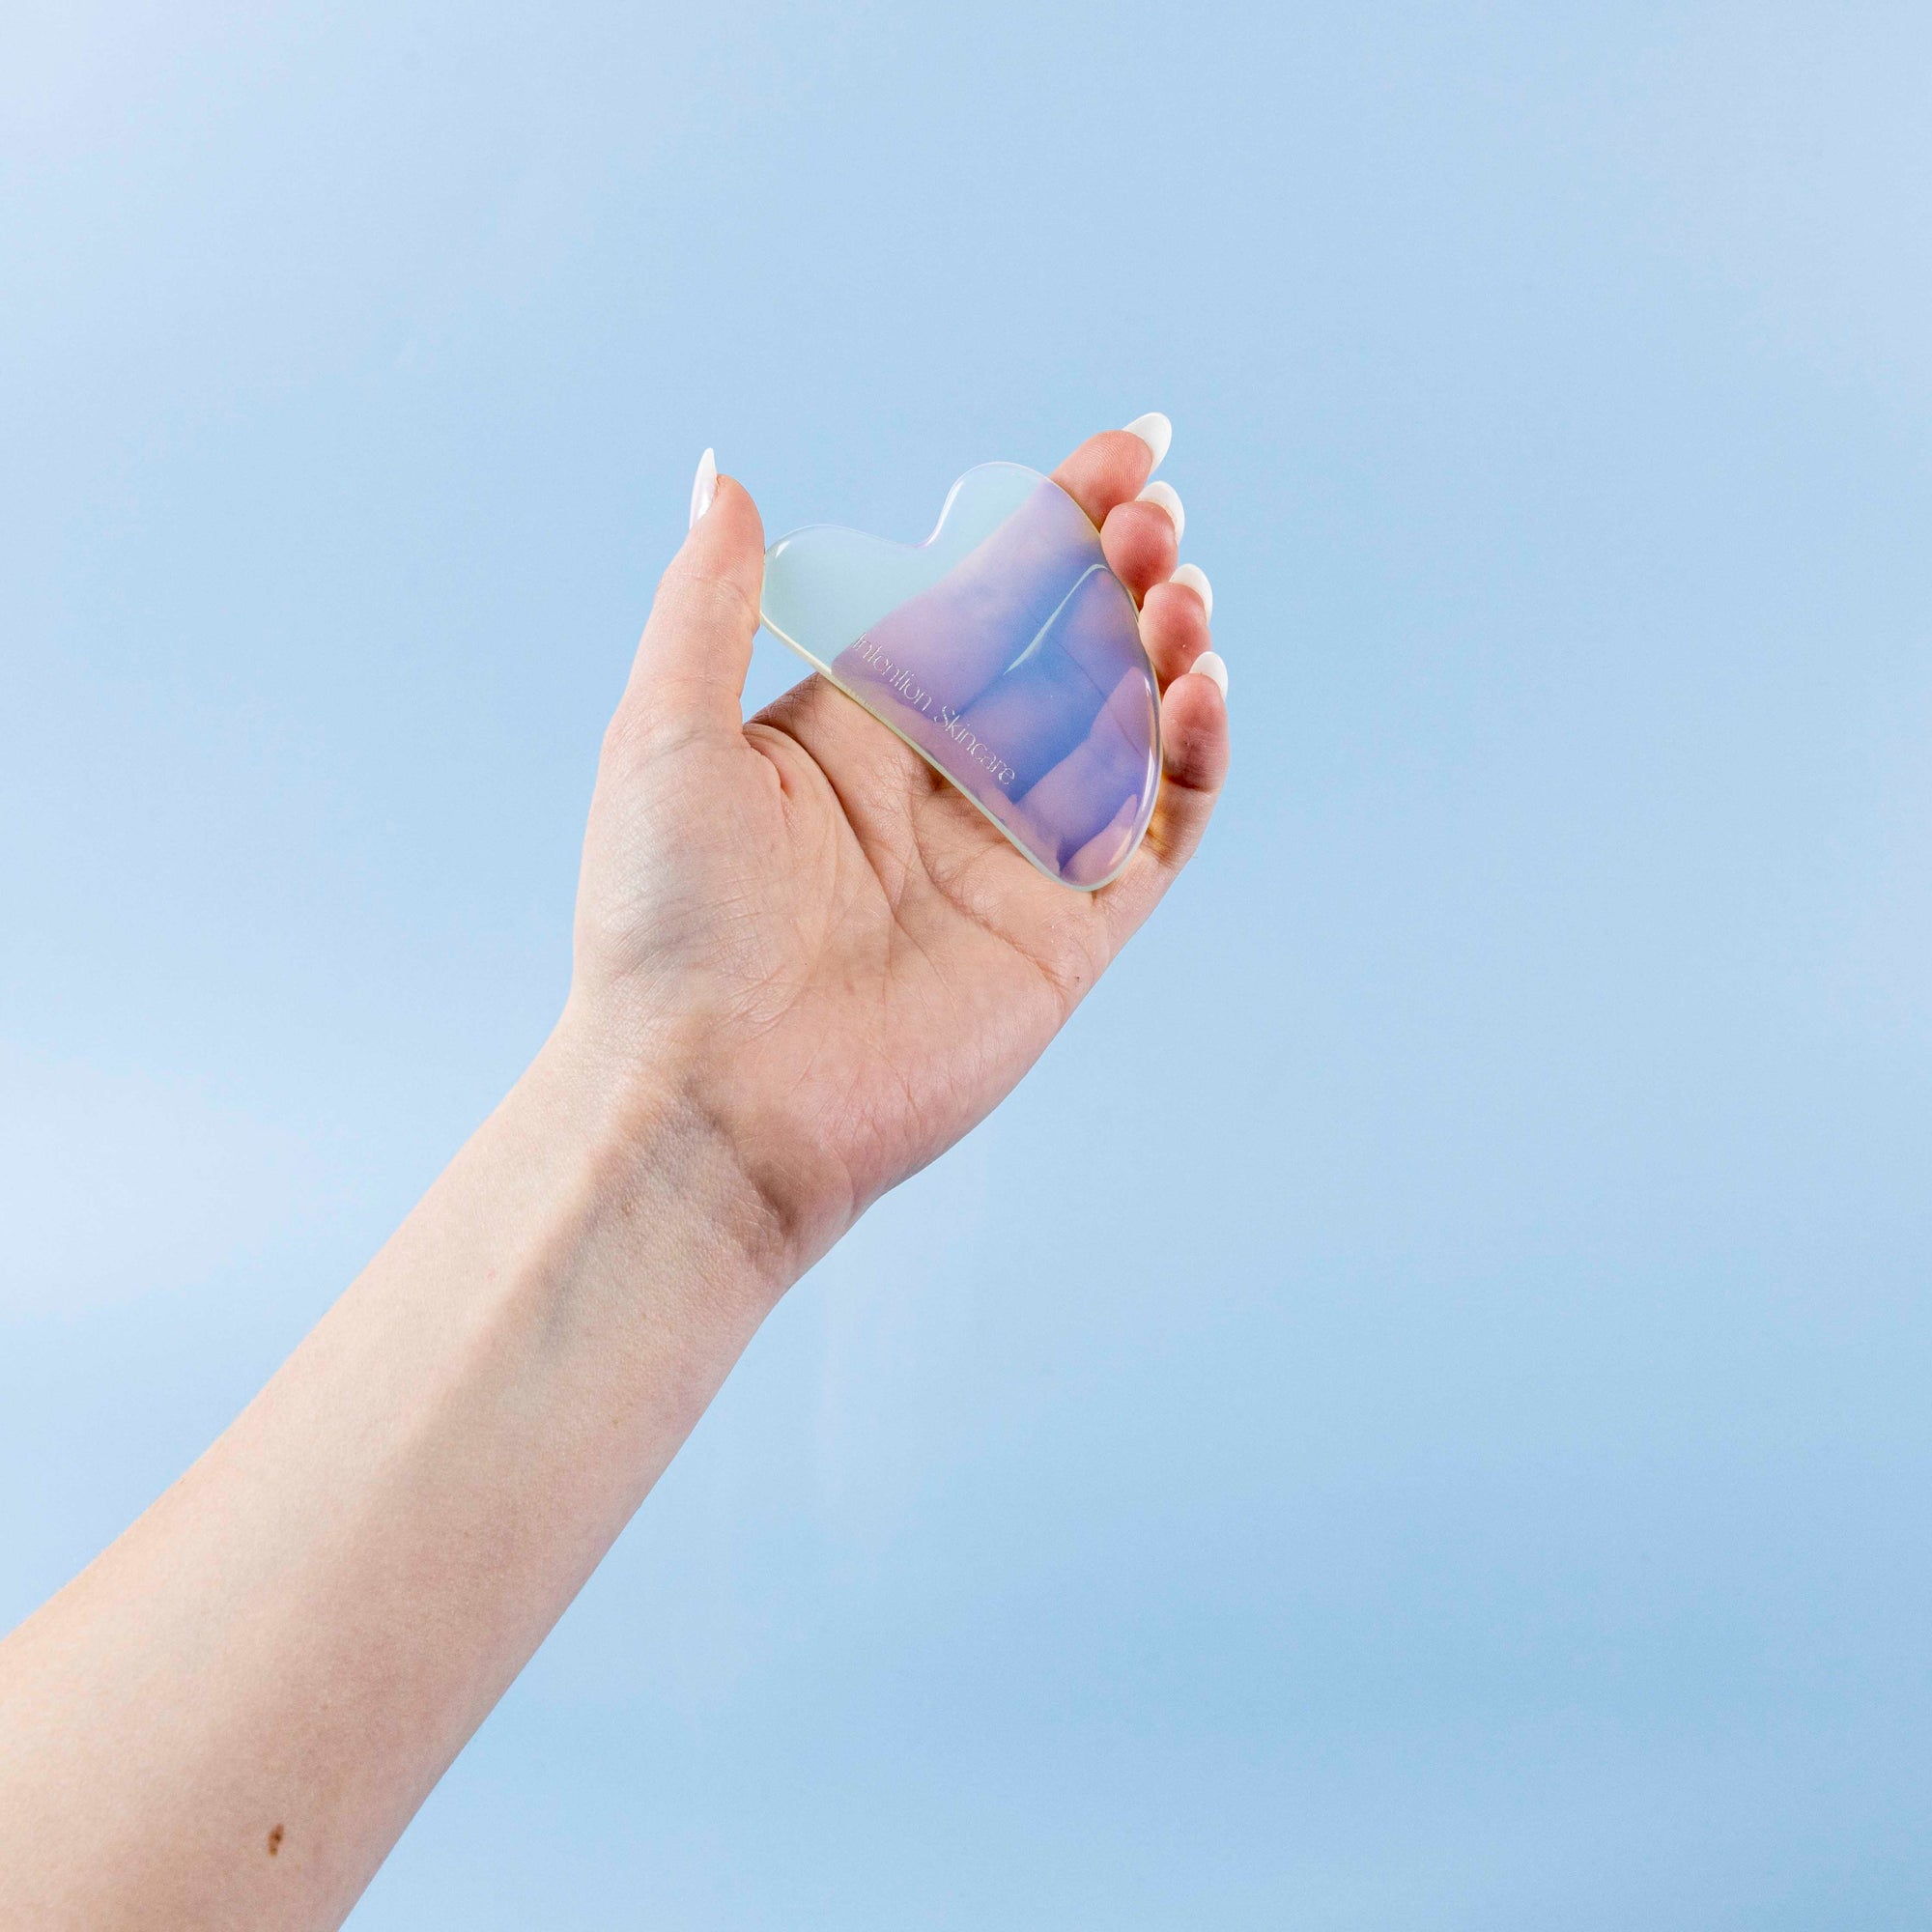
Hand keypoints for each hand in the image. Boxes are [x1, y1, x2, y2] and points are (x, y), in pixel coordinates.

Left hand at [567, 425, 1229, 1280]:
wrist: (710, 1100)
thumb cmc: (666, 923)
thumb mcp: (665, 732)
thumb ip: (712, 599)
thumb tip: (726, 474)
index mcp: (857, 729)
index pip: (977, 601)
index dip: (1052, 522)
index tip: (1123, 453)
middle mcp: (942, 787)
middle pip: (1064, 654)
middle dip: (1118, 576)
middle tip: (1154, 516)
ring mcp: (1011, 859)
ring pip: (1124, 730)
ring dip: (1163, 649)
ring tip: (1179, 587)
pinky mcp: (1067, 934)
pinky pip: (1155, 830)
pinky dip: (1191, 758)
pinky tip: (1196, 685)